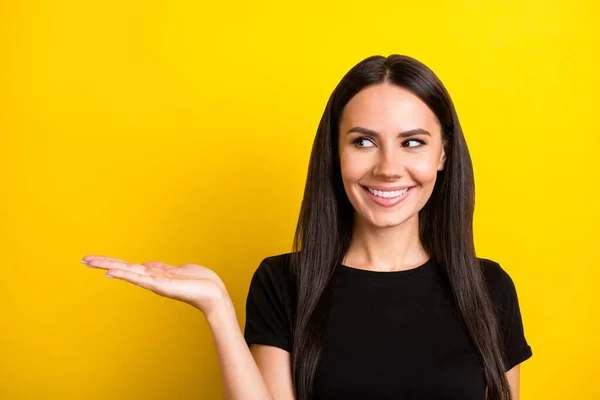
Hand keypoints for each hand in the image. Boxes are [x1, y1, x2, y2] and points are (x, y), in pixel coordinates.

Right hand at [82, 255, 231, 316]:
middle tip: (83, 259)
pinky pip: (139, 278)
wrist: (214, 294)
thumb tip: (148, 264)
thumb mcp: (179, 269)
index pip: (130, 267)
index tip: (95, 260)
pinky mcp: (160, 286)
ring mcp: (154, 283)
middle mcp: (151, 280)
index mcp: (155, 275)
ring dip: (108, 266)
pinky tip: (110, 272)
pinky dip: (124, 274)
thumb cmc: (201, 282)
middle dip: (104, 263)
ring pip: (127, 272)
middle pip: (123, 269)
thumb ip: (162, 267)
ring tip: (89, 262)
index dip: (113, 263)